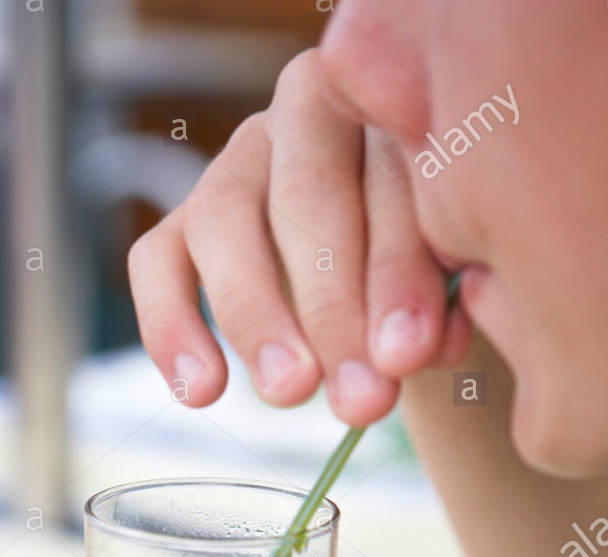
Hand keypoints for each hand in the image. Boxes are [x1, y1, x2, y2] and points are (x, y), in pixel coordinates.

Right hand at [127, 49, 470, 427]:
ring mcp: (234, 163)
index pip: (390, 177)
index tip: (409, 355)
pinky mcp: (182, 221)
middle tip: (360, 396)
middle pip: (304, 196)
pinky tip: (203, 391)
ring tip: (291, 393)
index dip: (399, 270)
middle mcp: (303, 116)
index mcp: (388, 107)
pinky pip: (154, 262)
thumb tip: (411, 350)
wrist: (390, 282)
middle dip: (333, 307)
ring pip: (222, 222)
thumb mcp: (453, 278)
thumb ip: (440, 300)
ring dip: (256, 317)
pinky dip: (170, 327)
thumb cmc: (429, 272)